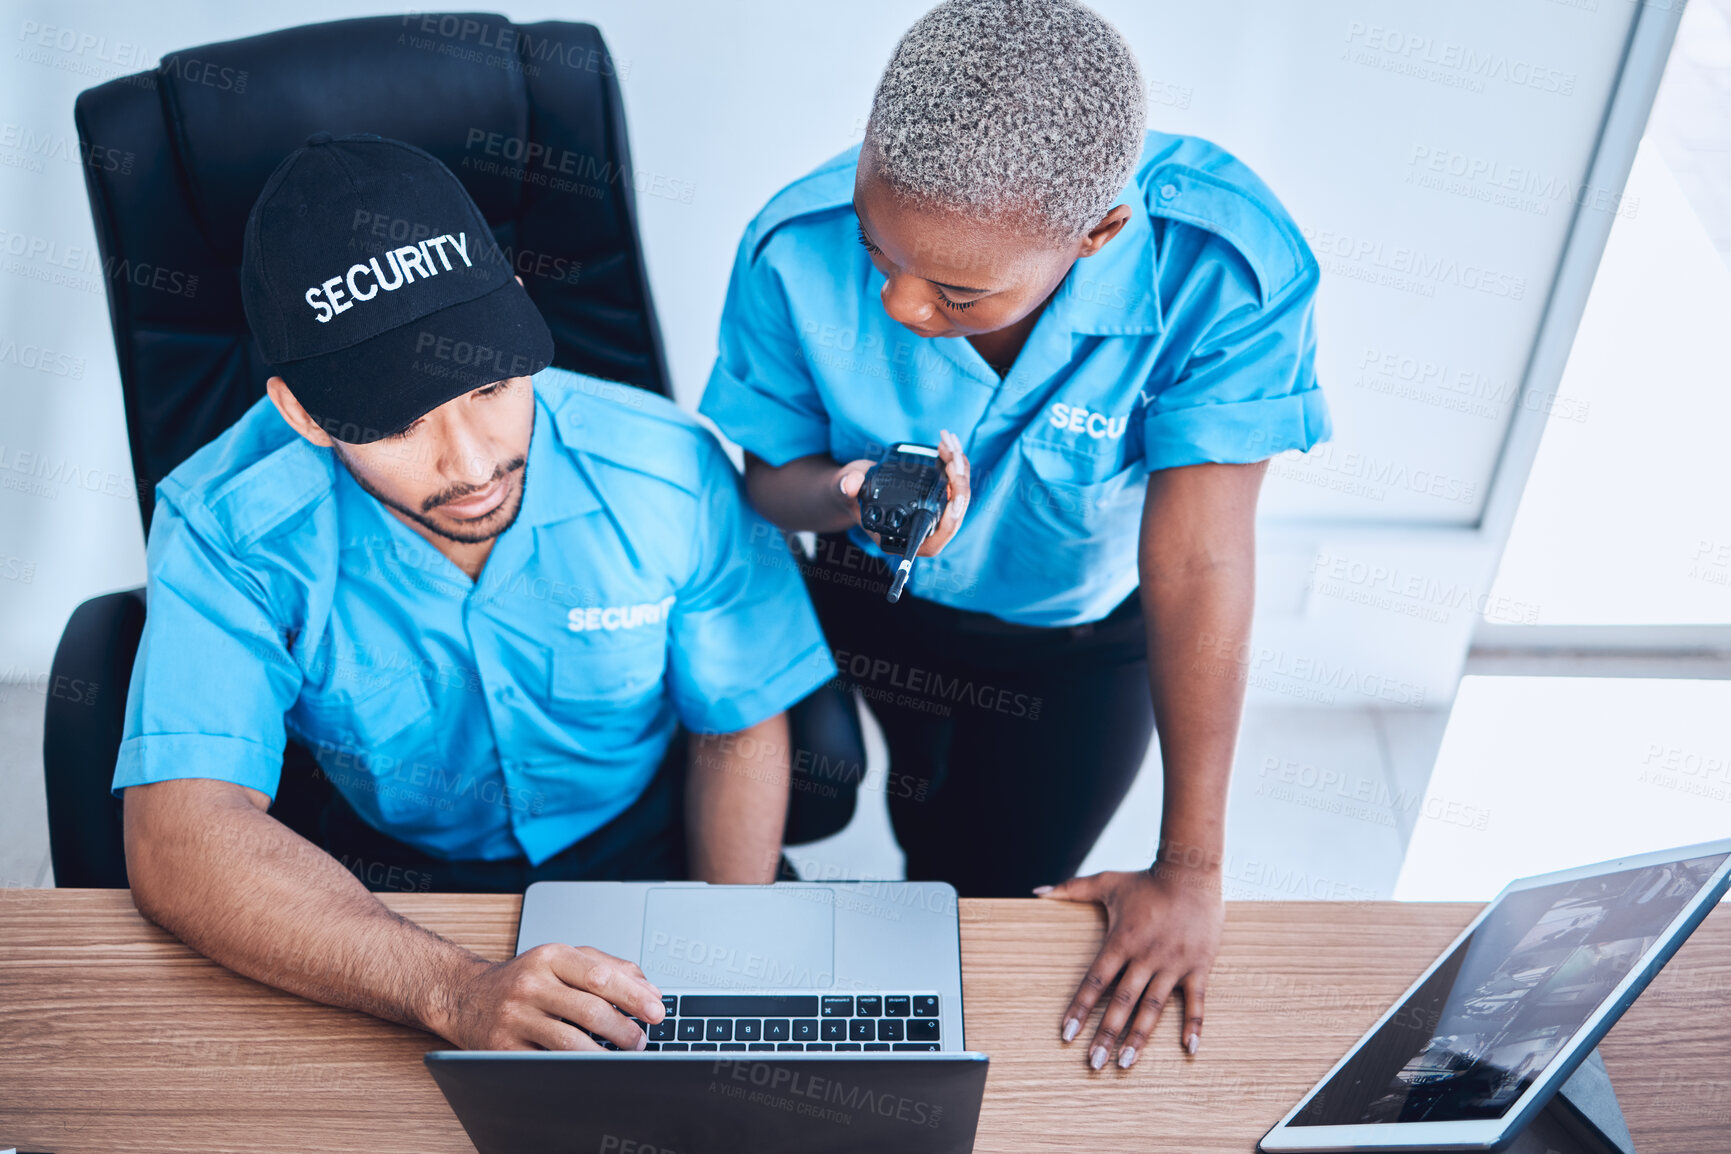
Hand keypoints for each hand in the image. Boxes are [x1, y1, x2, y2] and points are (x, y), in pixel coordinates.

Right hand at [432, 943, 665, 1050]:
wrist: (465, 996)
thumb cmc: (524, 978)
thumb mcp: (564, 960)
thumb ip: (610, 968)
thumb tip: (650, 991)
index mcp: (551, 958)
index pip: (600, 976)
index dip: (634, 996)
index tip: (657, 1011)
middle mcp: (531, 985)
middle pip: (589, 1010)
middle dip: (624, 1029)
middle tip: (641, 1040)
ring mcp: (515, 1018)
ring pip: (569, 1042)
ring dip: (605, 1054)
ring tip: (623, 1057)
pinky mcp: (504, 1049)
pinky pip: (547, 1063)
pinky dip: (574, 1069)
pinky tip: (592, 1070)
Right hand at [834, 430, 971, 557]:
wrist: (856, 488)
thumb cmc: (850, 495)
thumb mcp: (844, 490)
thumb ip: (846, 488)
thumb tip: (850, 484)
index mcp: (904, 539)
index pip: (936, 538)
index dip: (950, 521)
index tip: (955, 499)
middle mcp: (923, 530)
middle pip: (955, 512)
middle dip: (958, 483)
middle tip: (949, 457)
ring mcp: (934, 514)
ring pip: (960, 495)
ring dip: (960, 467)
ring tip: (947, 443)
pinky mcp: (938, 498)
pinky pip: (956, 483)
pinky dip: (957, 463)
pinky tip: (949, 445)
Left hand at [1037, 866, 1222, 1069]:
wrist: (1192, 872)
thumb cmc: (1146, 880)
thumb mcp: (1106, 882)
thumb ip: (1070, 889)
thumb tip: (1036, 891)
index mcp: (1121, 941)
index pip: (1095, 981)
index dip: (1079, 1009)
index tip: (1066, 1034)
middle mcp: (1145, 957)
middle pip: (1121, 1002)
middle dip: (1106, 1034)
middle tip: (1094, 1063)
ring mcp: (1173, 964)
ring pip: (1153, 1007)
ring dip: (1140, 1037)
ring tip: (1126, 1063)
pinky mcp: (1198, 966)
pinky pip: (1196, 1001)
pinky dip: (1194, 1025)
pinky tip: (1190, 1049)